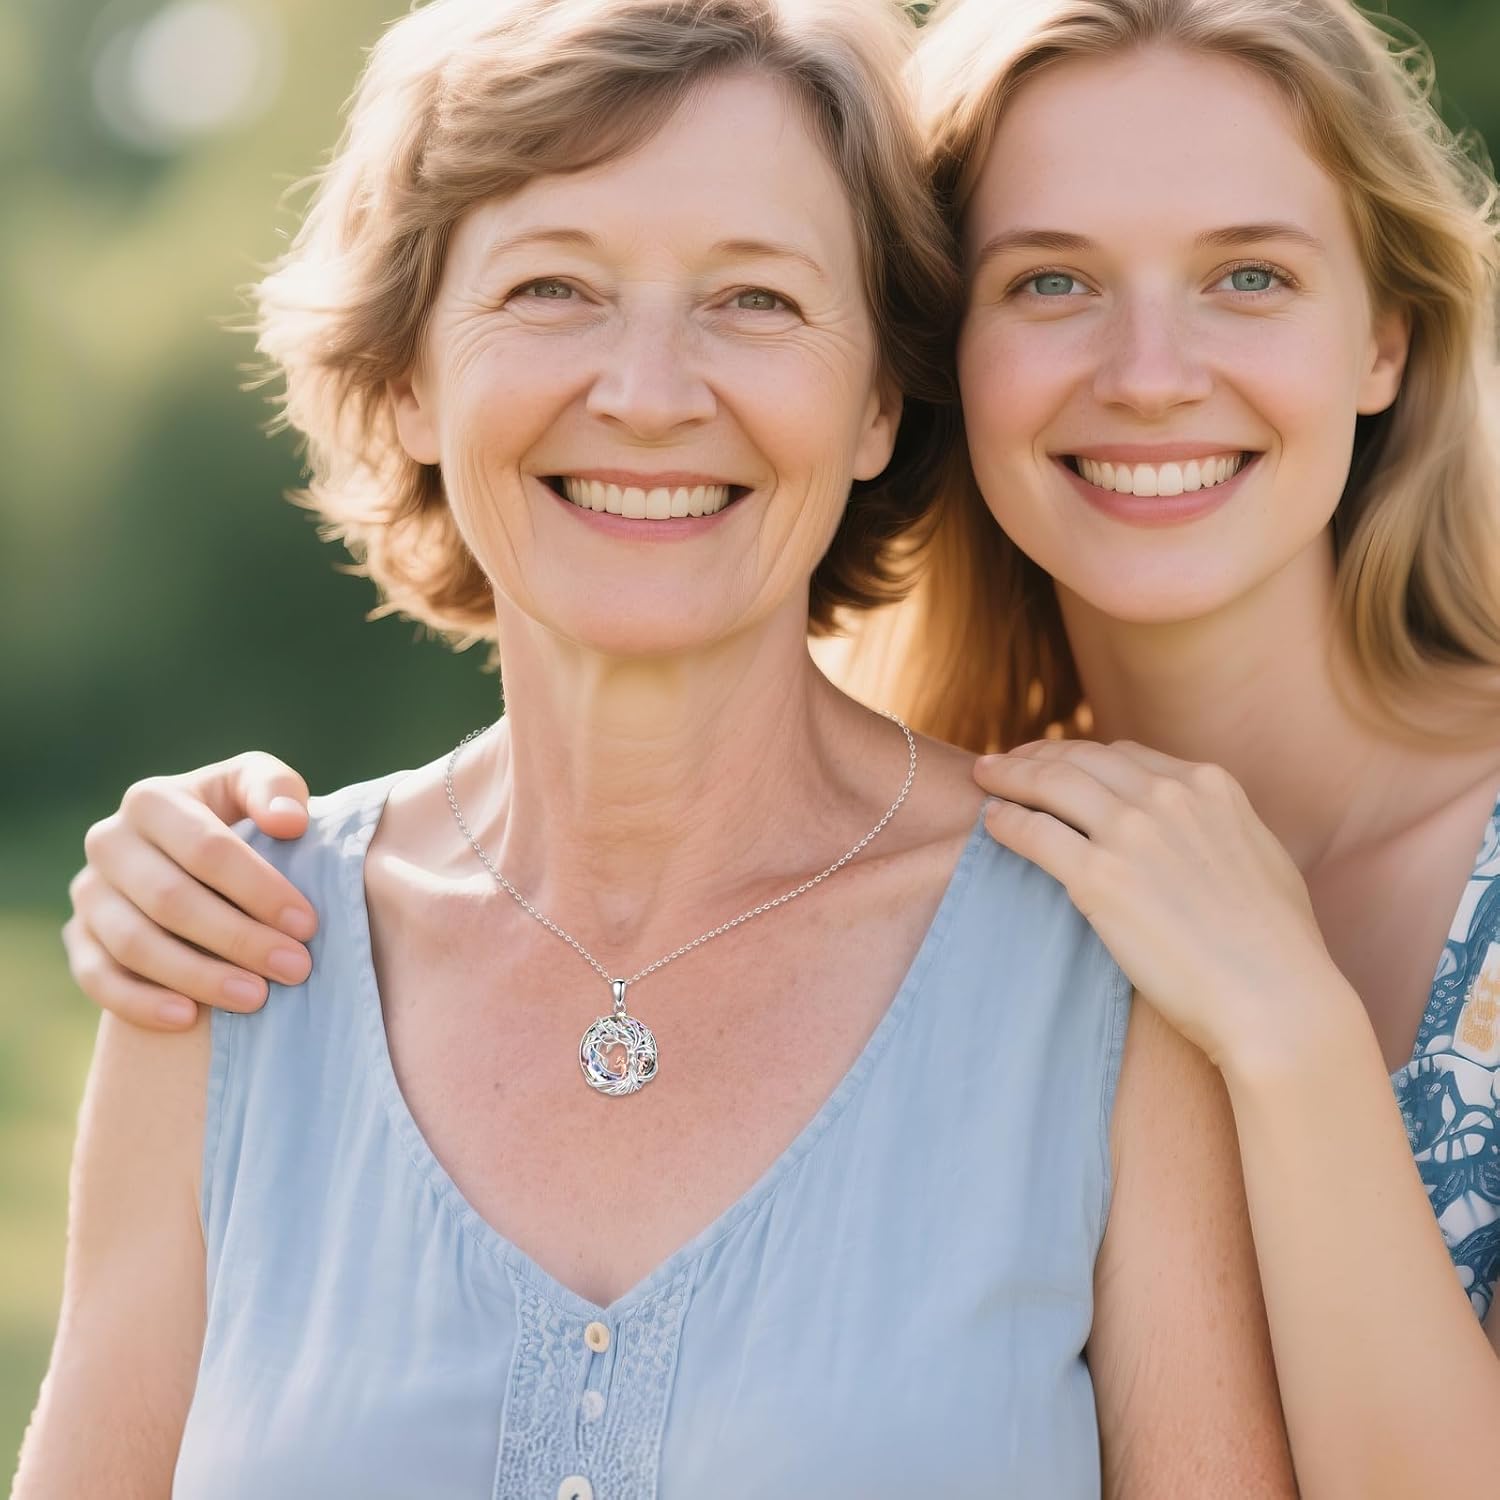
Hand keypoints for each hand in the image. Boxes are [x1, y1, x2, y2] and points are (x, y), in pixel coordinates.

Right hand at [63, 753, 317, 1030]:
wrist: (198, 860)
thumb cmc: (241, 818)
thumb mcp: (259, 787)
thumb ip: (275, 789)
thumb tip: (288, 821)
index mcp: (152, 801)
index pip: (207, 848)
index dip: (259, 888)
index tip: (307, 924)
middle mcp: (109, 842)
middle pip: (171, 899)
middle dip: (238, 938)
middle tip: (294, 968)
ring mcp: (88, 893)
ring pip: (134, 944)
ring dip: (197, 976)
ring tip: (255, 998)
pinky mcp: (78, 938)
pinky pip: (97, 978)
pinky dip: (139, 1002)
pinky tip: (187, 1018)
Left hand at [975, 740, 1350, 1071]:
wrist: (1277, 999)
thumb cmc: (1279, 949)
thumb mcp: (1260, 860)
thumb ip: (1222, 831)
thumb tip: (1205, 832)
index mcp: (1210, 786)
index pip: (1126, 755)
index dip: (1081, 755)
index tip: (1055, 762)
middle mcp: (1169, 796)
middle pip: (1082, 759)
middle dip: (1036, 756)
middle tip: (1003, 764)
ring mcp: (1132, 832)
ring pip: (1050, 783)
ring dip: (1008, 777)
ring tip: (983, 779)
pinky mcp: (1099, 877)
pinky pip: (1034, 833)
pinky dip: (1005, 822)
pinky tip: (991, 823)